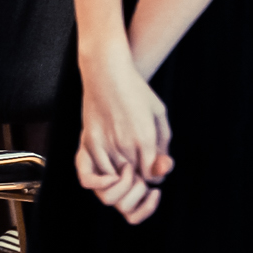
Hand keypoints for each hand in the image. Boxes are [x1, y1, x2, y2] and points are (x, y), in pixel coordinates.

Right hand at [77, 44, 170, 221]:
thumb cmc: (136, 90)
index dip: (153, 176)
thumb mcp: (159, 114)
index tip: (152, 167)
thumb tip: (162, 168)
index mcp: (145, 138)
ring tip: (124, 168)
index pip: (152, 177)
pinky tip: (109, 165)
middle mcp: (124, 144)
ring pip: (114, 179)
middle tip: (139, 171)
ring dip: (121, 179)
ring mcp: (104, 143)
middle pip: (134, 180)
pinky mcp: (88, 139)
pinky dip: (103, 175)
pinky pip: (93, 171)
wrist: (106, 70)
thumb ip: (164, 144)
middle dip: (139, 181)